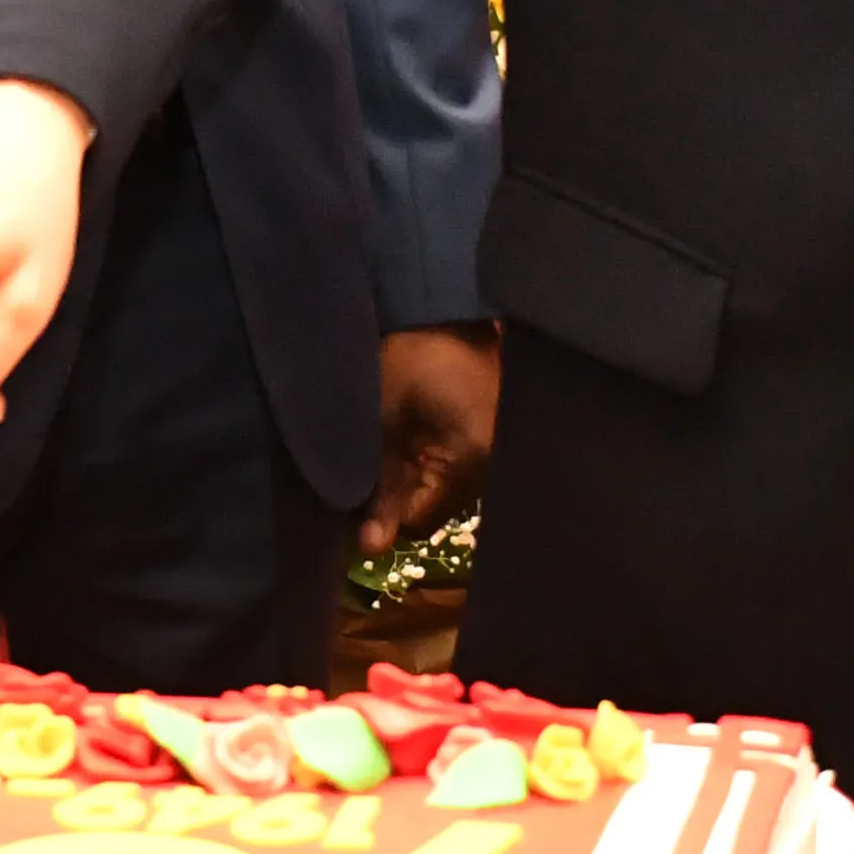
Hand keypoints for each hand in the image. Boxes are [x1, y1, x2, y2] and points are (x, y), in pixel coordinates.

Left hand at [363, 322, 496, 556]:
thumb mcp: (384, 420)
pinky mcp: (497, 433)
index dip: (381, 515)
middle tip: (368, 465)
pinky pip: (459, 466)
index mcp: (473, 460)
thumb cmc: (409, 356)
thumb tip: (370, 549)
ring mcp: (502, 449)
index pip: (420, 523)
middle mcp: (498, 464)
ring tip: (391, 446)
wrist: (443, 303)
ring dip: (417, 477)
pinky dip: (433, 461)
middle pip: (438, 508)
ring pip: (447, 488)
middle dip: (400, 495)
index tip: (350, 493)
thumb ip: (381, 487)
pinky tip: (415, 437)